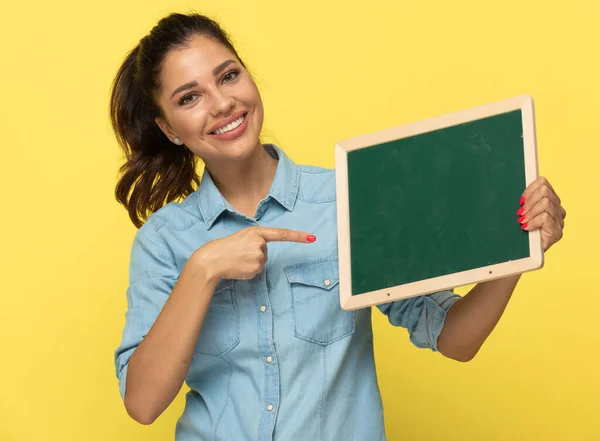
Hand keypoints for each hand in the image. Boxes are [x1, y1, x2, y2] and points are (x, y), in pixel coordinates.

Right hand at [193, 226, 315, 280]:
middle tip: (239, 253)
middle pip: (266, 252)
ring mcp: (258, 257)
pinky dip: (248, 271)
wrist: (212, 259)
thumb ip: (255, 241)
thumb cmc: (225, 247)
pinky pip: (257, 271)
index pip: (282, 234)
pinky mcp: (255, 269)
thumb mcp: (242, 237)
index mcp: (257, 232)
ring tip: (237, 260)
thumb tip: (261, 254)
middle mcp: (260, 244)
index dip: (298, 236)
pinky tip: (238, 267)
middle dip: (254, 254)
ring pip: (261, 263)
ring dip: (251, 263)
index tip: (312, 238)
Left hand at [517, 176, 565, 250]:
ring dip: (530, 212)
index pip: (543, 182)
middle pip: (545, 191)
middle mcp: (557, 209)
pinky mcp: (557, 232)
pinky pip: (546, 217)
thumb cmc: (518, 231)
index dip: (529, 189)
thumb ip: (521, 200)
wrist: (521, 253)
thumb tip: (508, 186)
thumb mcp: (519, 211)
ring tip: (522, 221)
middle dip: (529, 201)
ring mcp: (559, 221)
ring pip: (545, 203)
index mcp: (549, 200)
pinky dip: (533, 221)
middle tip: (520, 212)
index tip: (520, 200)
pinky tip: (527, 227)